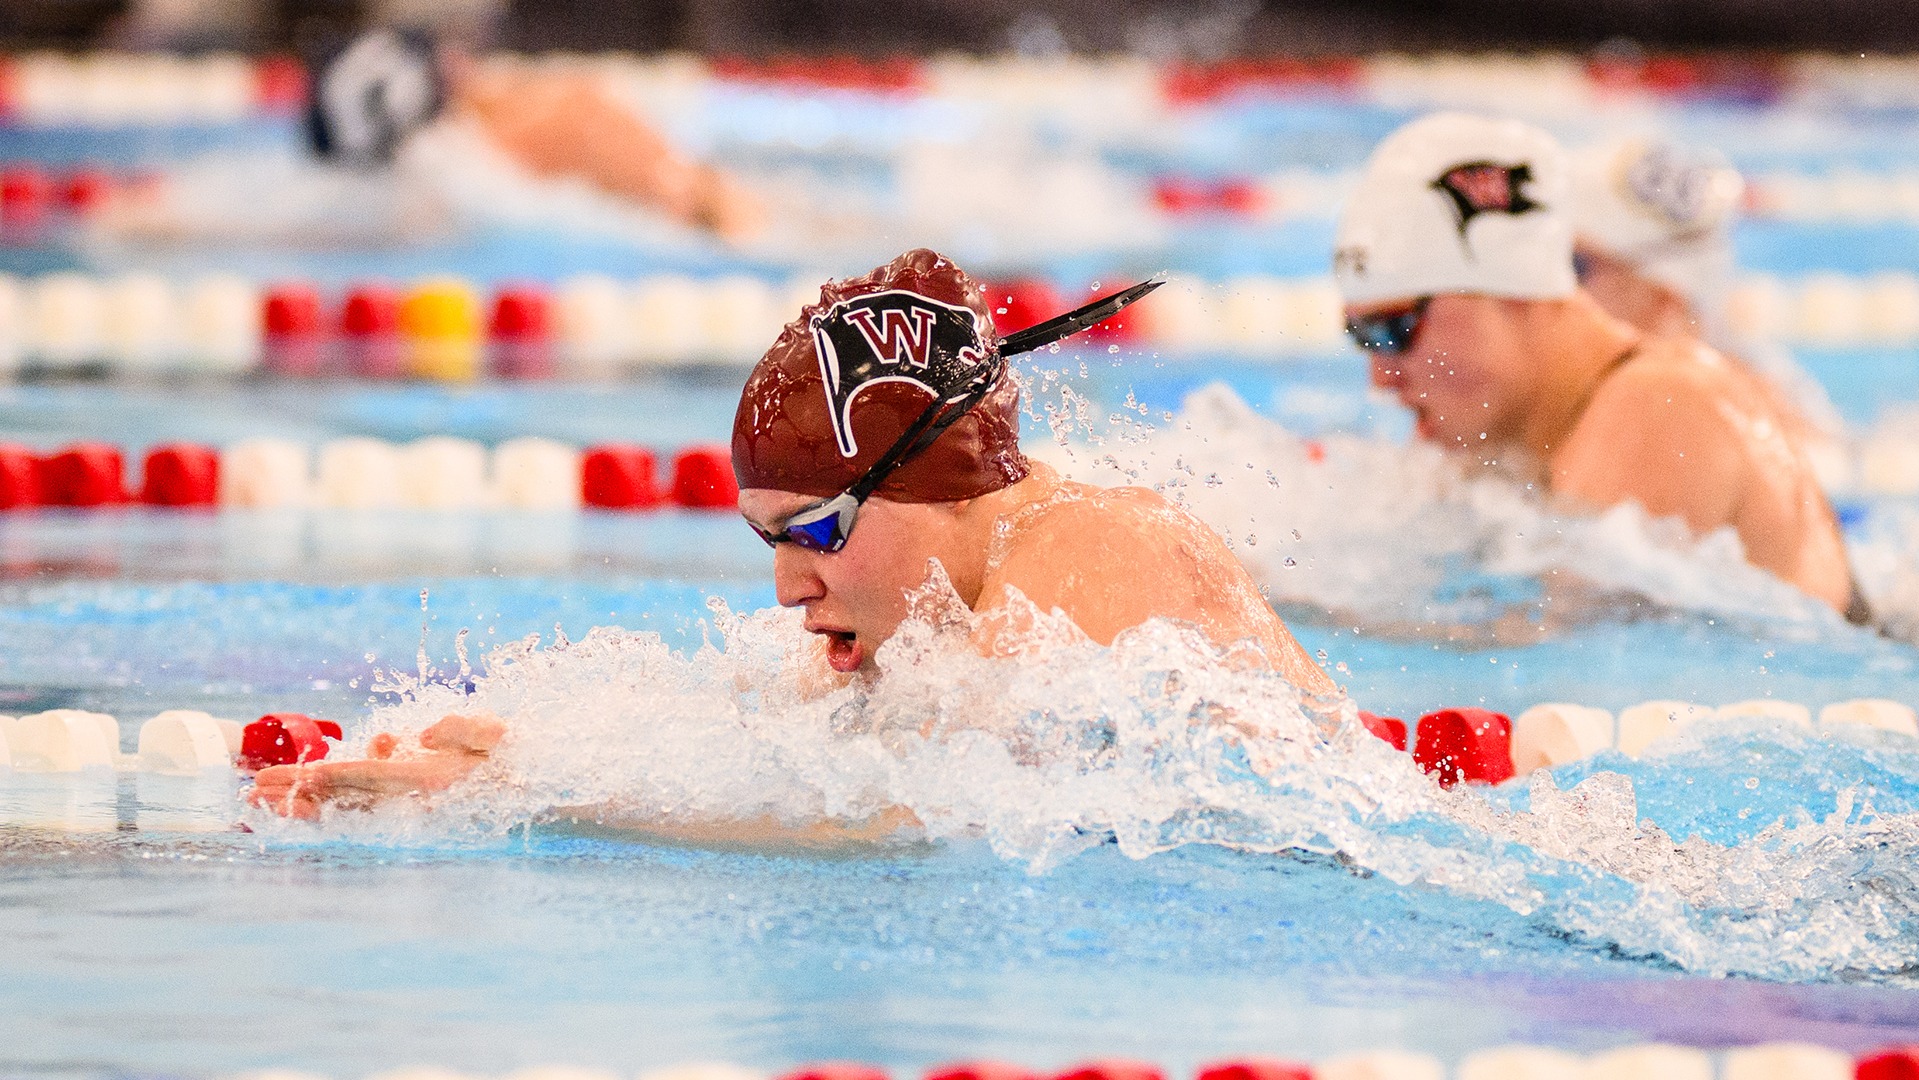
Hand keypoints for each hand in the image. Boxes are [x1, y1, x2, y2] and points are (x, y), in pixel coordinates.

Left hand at [248, 712, 504, 818]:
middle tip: (254, 790)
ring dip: (300, 805)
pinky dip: (319, 808)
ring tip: (260, 802)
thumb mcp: (493, 732)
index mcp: (430, 779)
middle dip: (299, 793)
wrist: (517, 786)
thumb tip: (421, 733)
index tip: (294, 776)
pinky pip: (350, 811)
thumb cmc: (504, 753)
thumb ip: (461, 728)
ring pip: (340, 809)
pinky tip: (292, 804)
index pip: (370, 776)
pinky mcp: (395, 810)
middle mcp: (410, 801)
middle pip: (343, 797)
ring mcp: (402, 809)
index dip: (331, 774)